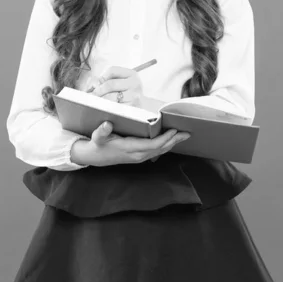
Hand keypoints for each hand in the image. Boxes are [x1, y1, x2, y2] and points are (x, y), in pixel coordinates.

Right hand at [70, 121, 190, 166]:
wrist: (94, 157)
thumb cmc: (97, 144)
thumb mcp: (97, 137)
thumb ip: (101, 131)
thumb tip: (107, 124)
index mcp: (130, 148)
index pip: (152, 145)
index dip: (165, 138)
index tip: (174, 130)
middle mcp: (138, 155)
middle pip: (161, 149)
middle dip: (174, 141)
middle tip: (187, 133)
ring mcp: (140, 157)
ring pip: (160, 151)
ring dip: (173, 143)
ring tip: (184, 136)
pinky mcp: (140, 156)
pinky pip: (156, 152)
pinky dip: (166, 145)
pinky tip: (172, 141)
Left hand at [88, 66, 142, 106]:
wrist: (142, 107)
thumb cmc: (127, 94)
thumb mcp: (120, 82)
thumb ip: (106, 80)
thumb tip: (93, 84)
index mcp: (131, 74)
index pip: (112, 70)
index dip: (101, 77)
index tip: (95, 84)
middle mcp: (134, 83)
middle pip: (110, 84)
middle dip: (97, 91)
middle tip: (90, 96)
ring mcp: (134, 96)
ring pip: (110, 97)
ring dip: (100, 100)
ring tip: (93, 103)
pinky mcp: (132, 108)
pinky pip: (114, 108)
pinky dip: (106, 108)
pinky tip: (103, 109)